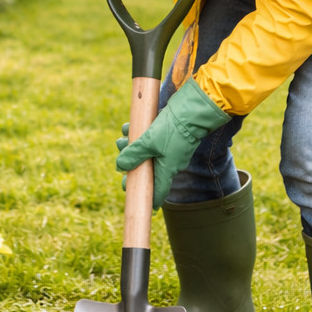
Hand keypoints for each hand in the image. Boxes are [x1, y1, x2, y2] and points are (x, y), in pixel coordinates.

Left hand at [115, 80, 229, 207]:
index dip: (149, 199)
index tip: (140, 201)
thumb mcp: (149, 143)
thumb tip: (120, 166)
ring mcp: (171, 149)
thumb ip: (134, 155)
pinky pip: (152, 140)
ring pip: (148, 152)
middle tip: (120, 164)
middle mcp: (171, 162)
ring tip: (121, 140)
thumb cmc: (172, 129)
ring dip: (133, 147)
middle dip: (132, 165)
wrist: (192, 109)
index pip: (159, 192)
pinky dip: (140, 135)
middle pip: (149, 170)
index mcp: (167, 170)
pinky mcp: (171, 135)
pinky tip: (128, 127)